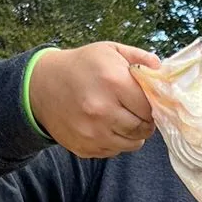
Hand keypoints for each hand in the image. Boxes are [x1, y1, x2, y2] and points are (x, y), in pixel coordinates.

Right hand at [27, 42, 159, 157]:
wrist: (40, 86)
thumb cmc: (81, 66)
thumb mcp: (110, 50)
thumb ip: (139, 58)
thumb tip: (161, 70)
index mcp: (113, 82)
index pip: (150, 105)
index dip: (153, 105)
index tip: (148, 101)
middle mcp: (102, 110)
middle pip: (143, 128)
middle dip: (146, 121)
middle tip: (139, 113)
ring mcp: (91, 132)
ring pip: (131, 144)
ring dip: (133, 134)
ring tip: (125, 119)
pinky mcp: (83, 148)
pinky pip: (113, 151)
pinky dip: (116, 142)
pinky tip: (107, 127)